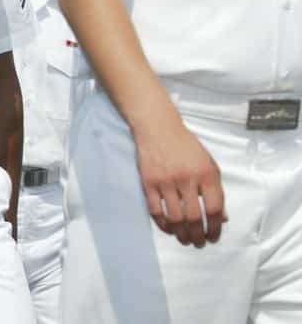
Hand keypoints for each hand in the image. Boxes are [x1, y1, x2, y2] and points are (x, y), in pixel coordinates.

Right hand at [134, 116, 224, 247]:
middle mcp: (187, 179)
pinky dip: (163, 224)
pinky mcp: (149, 183)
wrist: (157, 127)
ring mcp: (166, 181)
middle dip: (198, 236)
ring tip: (185, 240)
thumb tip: (222, 218)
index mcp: (206, 174)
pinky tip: (169, 229)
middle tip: (199, 243)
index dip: (215, 228)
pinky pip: (156, 211)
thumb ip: (215, 189)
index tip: (214, 237)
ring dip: (181, 234)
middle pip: (194, 218)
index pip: (214, 209)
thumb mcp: (208, 164)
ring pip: (175, 218)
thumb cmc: (186, 146)